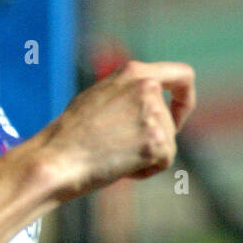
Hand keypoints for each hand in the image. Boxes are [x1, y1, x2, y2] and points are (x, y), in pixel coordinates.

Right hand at [36, 60, 195, 197]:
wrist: (57, 159)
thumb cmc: (69, 134)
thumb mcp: (99, 97)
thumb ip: (128, 94)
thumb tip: (152, 105)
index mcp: (133, 72)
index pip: (182, 76)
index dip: (185, 98)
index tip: (178, 115)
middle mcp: (148, 88)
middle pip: (170, 121)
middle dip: (152, 139)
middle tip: (118, 149)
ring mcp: (154, 115)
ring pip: (167, 143)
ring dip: (145, 156)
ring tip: (112, 155)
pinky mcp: (158, 142)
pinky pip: (164, 161)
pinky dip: (145, 170)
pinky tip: (119, 167)